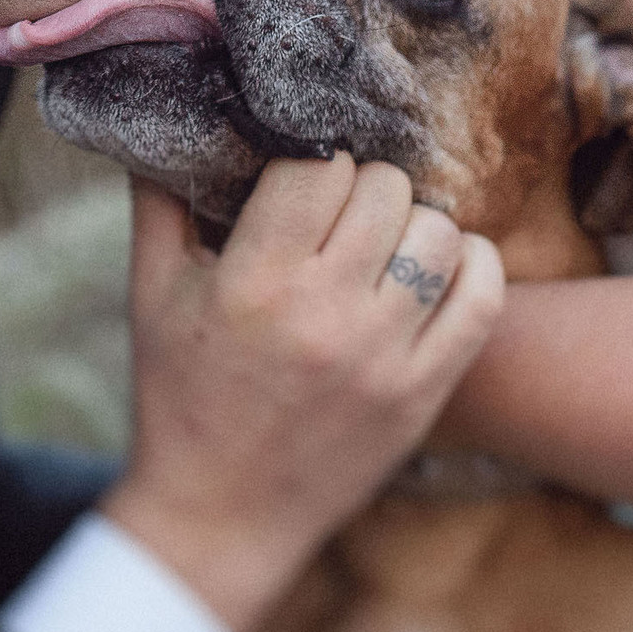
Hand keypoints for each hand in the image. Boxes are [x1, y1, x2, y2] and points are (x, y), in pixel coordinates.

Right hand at [101, 156, 504, 631]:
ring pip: (439, 232)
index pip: (318, 165)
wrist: (220, 514)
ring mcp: (383, 357)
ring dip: (414, 223)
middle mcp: (324, 314)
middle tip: (342, 210)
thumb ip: (159, 199)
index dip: (313, 155)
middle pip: (385, 189)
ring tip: (385, 241)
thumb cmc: (178, 395)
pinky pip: (482, 298)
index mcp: (253, 281)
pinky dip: (471, 264)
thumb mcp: (150, 293)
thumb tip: (174, 117)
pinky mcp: (423, 393)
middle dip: (363, 186)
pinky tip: (439, 264)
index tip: (302, 175)